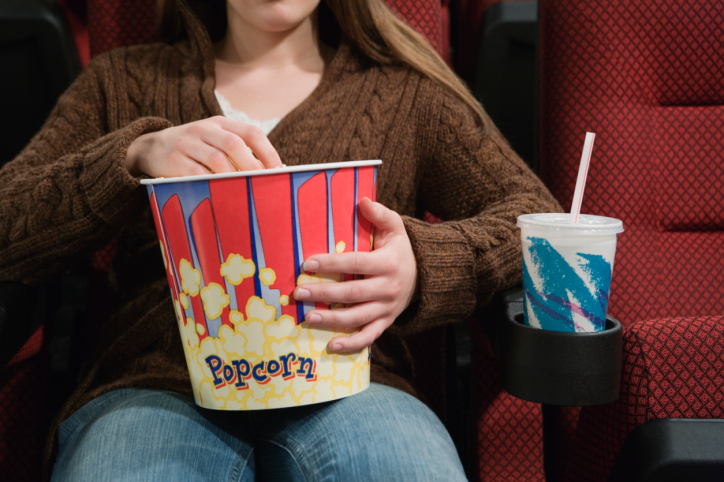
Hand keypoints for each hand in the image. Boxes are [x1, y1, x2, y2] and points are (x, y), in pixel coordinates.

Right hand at [125, 116, 281, 177]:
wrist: (150, 147)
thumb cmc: (194, 149)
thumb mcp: (214, 140)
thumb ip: (239, 151)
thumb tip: (271, 172)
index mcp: (220, 123)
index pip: (251, 132)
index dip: (268, 152)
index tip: (279, 171)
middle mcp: (204, 130)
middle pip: (235, 144)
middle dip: (253, 166)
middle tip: (265, 184)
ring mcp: (188, 144)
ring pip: (217, 160)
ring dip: (235, 177)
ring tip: (247, 191)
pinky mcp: (175, 161)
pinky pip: (198, 174)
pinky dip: (213, 185)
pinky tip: (224, 194)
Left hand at [293, 198, 417, 352]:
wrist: (425, 276)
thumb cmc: (400, 248)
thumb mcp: (396, 227)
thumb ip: (380, 214)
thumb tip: (362, 201)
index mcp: (388, 263)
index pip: (356, 263)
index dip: (331, 264)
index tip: (307, 263)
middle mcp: (388, 288)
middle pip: (352, 293)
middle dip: (324, 293)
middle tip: (298, 292)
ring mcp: (387, 308)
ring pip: (357, 317)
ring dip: (332, 320)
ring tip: (308, 318)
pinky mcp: (386, 322)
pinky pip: (368, 336)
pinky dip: (351, 344)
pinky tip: (330, 346)